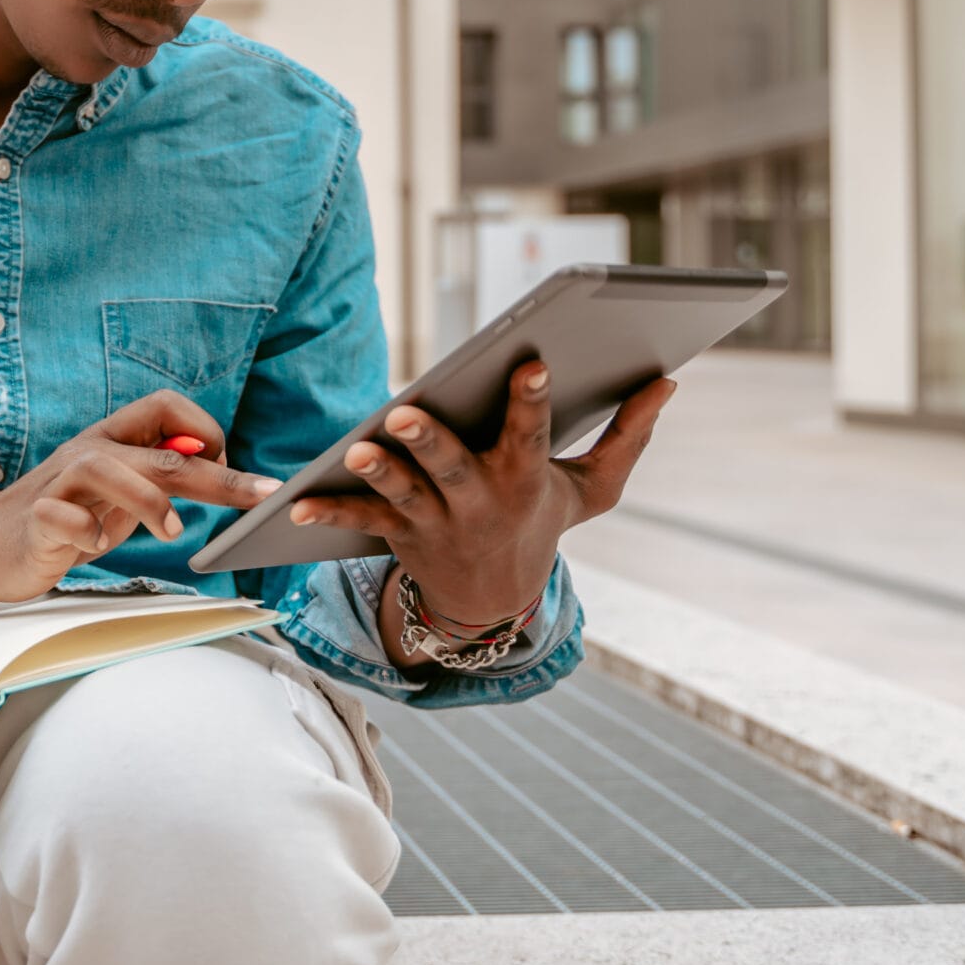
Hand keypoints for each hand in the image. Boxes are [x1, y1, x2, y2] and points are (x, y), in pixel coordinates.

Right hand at [0, 390, 280, 606]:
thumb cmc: (64, 518)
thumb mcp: (120, 495)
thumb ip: (160, 477)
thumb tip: (219, 465)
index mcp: (113, 440)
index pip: (167, 407)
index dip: (207, 433)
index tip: (230, 474)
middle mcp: (88, 451)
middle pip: (160, 451)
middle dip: (218, 475)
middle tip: (259, 497)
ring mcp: (58, 484)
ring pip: (106, 469)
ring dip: (149, 500)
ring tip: (173, 533)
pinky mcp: (34, 520)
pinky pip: (60, 516)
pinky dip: (84, 532)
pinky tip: (93, 547)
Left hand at [287, 363, 676, 632]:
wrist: (493, 601)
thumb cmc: (543, 520)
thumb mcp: (592, 489)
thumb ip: (629, 435)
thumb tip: (669, 380)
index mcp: (525, 478)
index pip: (530, 433)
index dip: (532, 399)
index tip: (533, 363)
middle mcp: (479, 501)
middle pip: (452, 468)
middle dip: (430, 440)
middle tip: (405, 413)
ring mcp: (436, 520)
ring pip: (404, 494)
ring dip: (379, 474)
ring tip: (356, 450)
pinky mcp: (399, 534)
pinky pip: (361, 522)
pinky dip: (329, 513)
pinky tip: (295, 505)